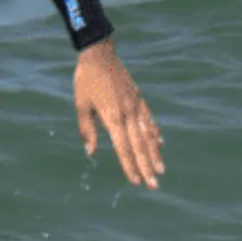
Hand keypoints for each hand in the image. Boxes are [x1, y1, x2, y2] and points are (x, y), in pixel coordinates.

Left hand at [73, 42, 164, 188]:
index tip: (136, 182)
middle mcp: (128, 113)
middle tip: (154, 186)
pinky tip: (159, 143)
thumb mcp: (81, 105)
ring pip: (148, 134)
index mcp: (112, 117)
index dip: (130, 166)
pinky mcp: (138, 99)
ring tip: (161, 170)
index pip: (123, 147)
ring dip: (154, 154)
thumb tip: (90, 152)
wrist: (99, 54)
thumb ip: (87, 129)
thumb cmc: (86, 80)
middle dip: (146, 167)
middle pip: (139, 145)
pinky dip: (155, 133)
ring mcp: (135, 105)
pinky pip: (149, 119)